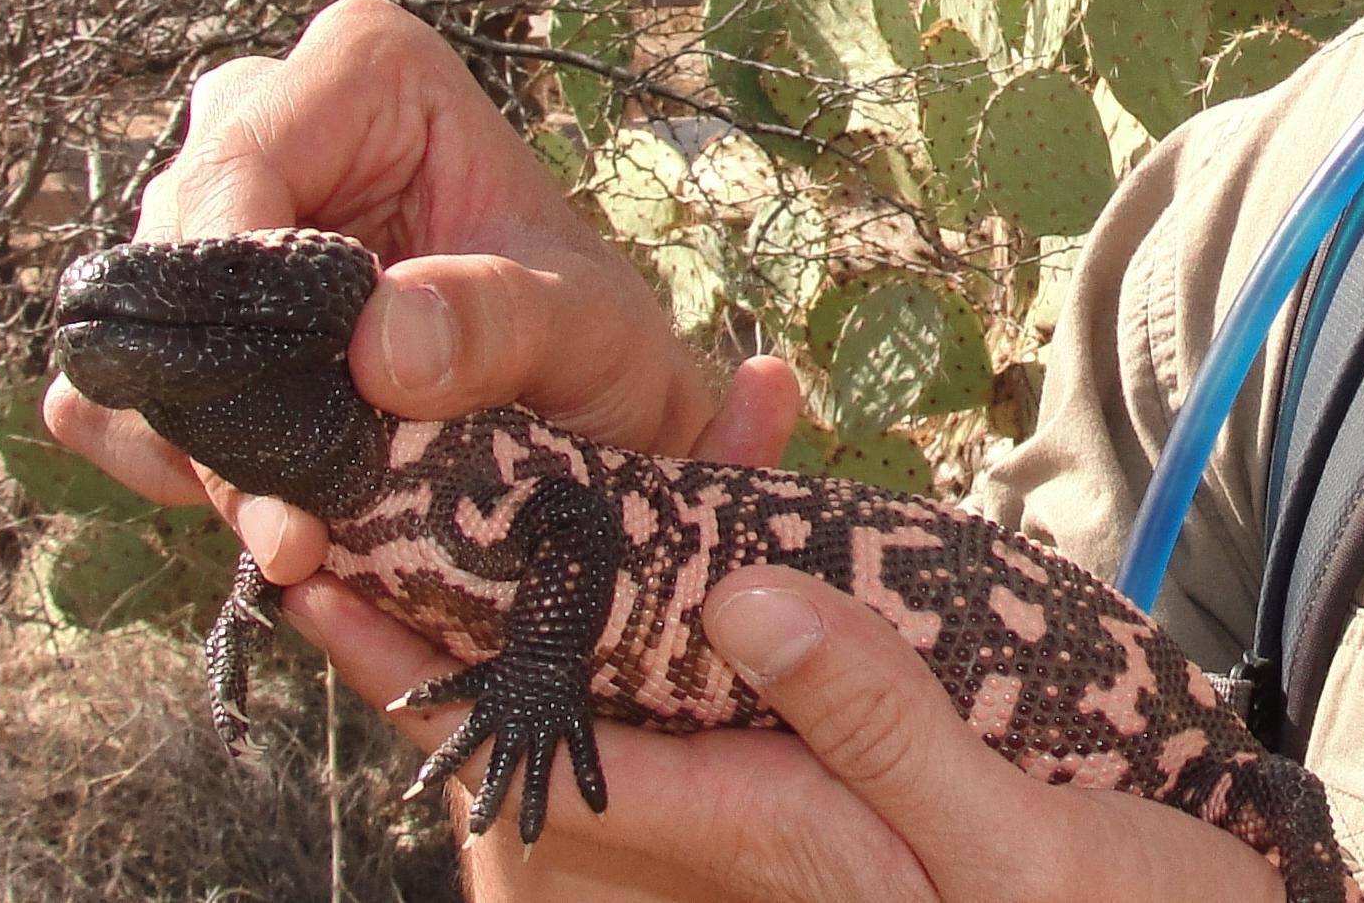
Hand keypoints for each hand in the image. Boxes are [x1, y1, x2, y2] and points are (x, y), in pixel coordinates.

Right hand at [43, 0, 788, 577]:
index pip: (238, 170)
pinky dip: (180, 470)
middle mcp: (264, 118)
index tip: (303, 425)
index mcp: (367, 71)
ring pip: (130, 340)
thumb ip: (504, 322)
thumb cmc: (595, 339)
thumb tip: (379, 342)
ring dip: (204, 455)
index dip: (243, 302)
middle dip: (228, 405)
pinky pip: (109, 396)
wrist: (588, 410)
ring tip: (309, 533)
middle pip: (170, 263)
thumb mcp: (590, 328)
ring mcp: (208, 214)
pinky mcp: (177, 312)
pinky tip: (275, 510)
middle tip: (302, 525)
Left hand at [303, 562, 1285, 902]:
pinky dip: (676, 625)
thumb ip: (876, 721)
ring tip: (540, 503)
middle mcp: (751, 859)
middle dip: (474, 637)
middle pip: (555, 756)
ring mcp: (781, 842)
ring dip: (574, 615)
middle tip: (387, 526)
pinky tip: (714, 535)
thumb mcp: (1016, 840)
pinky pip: (700, 722)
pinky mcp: (819, 818)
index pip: (564, 773)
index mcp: (781, 858)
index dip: (445, 676)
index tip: (346, 579)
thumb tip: (741, 598)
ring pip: (620, 731)